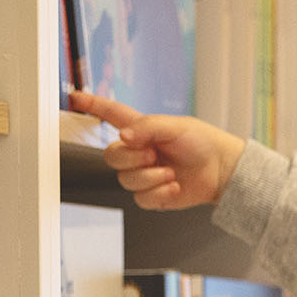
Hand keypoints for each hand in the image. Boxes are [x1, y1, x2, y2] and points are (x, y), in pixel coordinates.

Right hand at [68, 91, 246, 209]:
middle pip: (111, 156)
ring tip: (170, 171)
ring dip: (150, 176)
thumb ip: (147, 127)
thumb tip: (123, 136)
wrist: (221, 170)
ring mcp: (144, 174)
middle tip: (155, 154)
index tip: (74, 97)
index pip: (109, 114)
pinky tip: (173, 185)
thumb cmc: (203, 142)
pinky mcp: (152, 195)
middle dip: (133, 157)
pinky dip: (159, 193)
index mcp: (141, 129)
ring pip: (125, 180)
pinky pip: (140, 198)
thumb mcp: (175, 126)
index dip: (91, 106)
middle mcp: (138, 151)